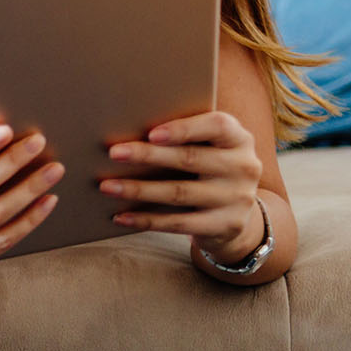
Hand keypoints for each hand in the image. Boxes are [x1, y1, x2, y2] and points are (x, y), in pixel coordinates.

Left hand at [101, 111, 263, 261]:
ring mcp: (238, 198)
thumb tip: (125, 130)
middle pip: (190, 158)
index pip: (217, 126)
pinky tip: (120, 216)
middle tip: (113, 153)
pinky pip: (179, 223)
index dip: (184, 128)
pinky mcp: (226, 225)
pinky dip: (146, 220)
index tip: (151, 133)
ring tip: (107, 186)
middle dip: (148, 155)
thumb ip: (183, 137)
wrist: (235, 214)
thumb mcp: (207, 149)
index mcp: (238, 139)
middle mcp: (244, 166)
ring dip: (138, 189)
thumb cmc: (207, 169)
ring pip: (179, 192)